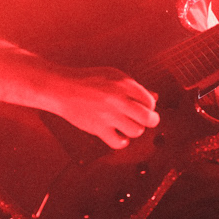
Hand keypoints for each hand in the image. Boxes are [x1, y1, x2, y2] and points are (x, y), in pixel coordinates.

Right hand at [41, 66, 159, 149]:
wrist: (62, 88)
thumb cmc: (89, 80)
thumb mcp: (114, 76)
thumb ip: (134, 87)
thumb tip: (155, 97)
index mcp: (124, 84)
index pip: (150, 101)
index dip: (149, 106)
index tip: (143, 108)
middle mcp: (118, 99)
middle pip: (148, 118)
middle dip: (150, 121)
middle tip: (145, 121)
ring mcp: (108, 115)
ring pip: (136, 131)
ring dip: (134, 130)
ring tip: (127, 125)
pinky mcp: (98, 128)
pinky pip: (119, 143)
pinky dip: (121, 142)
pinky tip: (118, 135)